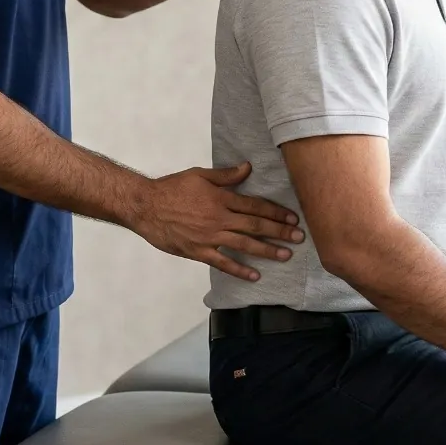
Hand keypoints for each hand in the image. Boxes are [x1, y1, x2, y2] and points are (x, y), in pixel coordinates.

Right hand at [132, 163, 304, 280]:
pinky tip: (255, 276)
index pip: (255, 206)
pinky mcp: (198, 251)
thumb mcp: (199, 175)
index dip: (276, 212)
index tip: (292, 218)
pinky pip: (223, 263)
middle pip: (255, 226)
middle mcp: (219, 219)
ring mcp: (209, 237)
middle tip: (299, 238)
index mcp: (221, 199)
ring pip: (244, 245)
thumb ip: (226, 175)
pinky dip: (239, 270)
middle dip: (279, 232)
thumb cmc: (172, 188)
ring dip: (267, 251)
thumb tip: (248, 168)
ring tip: (286, 255)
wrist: (146, 206)